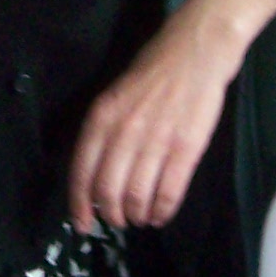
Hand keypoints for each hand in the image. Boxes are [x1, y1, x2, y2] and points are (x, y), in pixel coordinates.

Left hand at [68, 10, 238, 233]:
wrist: (195, 51)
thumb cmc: (154, 70)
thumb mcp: (114, 96)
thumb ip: (104, 132)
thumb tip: (95, 174)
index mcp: (101, 117)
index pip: (81, 172)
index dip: (79, 205)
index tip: (82, 225)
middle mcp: (124, 132)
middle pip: (108, 192)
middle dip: (111, 215)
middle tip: (118, 221)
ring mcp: (156, 141)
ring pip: (137, 196)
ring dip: (137, 215)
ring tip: (141, 217)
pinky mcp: (186, 148)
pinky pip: (168, 192)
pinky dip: (163, 211)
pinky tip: (161, 214)